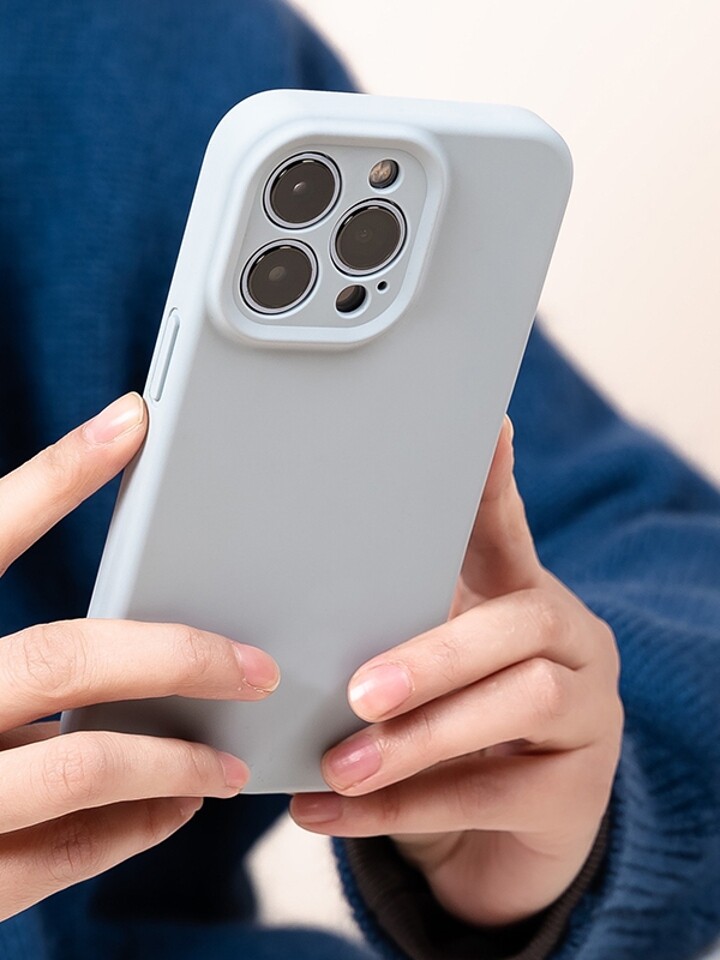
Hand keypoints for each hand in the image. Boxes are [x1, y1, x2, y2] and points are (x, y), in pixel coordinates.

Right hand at [0, 394, 278, 920]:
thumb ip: (13, 644)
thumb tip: (115, 594)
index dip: (57, 475)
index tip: (136, 420)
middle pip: (62, 660)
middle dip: (176, 657)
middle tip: (256, 666)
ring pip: (82, 764)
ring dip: (174, 758)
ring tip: (230, 756)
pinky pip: (64, 852)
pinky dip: (135, 827)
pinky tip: (177, 806)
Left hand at [291, 417, 622, 927]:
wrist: (506, 836)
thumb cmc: (452, 730)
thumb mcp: (426, 671)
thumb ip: (385, 632)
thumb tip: (288, 614)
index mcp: (524, 598)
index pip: (508, 530)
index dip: (497, 482)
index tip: (490, 426)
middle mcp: (570, 641)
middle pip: (517, 627)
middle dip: (433, 657)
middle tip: (357, 691)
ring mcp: (590, 714)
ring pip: (520, 704)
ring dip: (418, 738)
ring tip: (338, 764)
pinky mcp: (579, 793)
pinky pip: (492, 795)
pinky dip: (403, 807)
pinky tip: (330, 812)